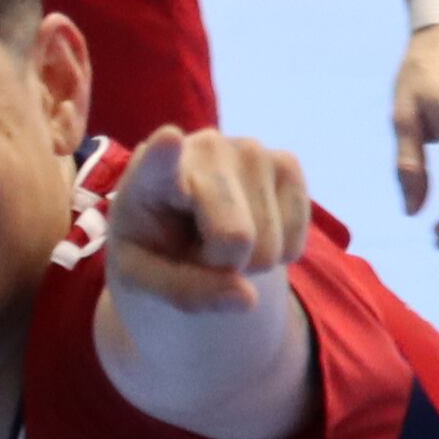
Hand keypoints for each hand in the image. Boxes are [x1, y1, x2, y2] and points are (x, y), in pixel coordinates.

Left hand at [106, 129, 314, 315]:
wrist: (183, 229)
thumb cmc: (153, 248)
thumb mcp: (144, 281)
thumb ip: (184, 292)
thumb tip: (247, 298)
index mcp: (148, 175)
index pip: (158, 164)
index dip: (165, 154)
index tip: (168, 140)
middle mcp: (202, 149)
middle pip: (235, 238)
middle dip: (223, 264)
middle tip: (198, 251)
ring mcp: (250, 150)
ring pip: (268, 245)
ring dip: (248, 261)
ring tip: (218, 238)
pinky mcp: (286, 162)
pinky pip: (294, 239)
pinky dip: (276, 252)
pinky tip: (251, 230)